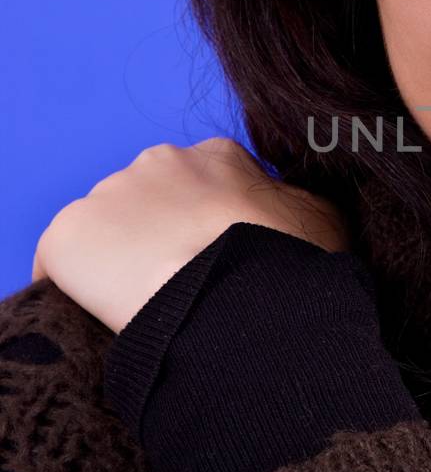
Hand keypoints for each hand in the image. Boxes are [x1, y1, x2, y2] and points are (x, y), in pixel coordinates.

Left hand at [31, 137, 349, 332]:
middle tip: (187, 284)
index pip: (208, 185)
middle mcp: (158, 161)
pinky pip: (63, 262)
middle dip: (165, 237)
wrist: (232, 299)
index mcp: (217, 156)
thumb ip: (303, 204)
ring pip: (111, 231)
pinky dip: (77, 287)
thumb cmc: (286, 265)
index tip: (221, 260)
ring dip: (124, 261)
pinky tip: (106, 316)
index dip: (215, 225)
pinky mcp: (68, 235)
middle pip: (154, 202)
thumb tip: (294, 206)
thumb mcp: (325, 222)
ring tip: (150, 306)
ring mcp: (108, 195)